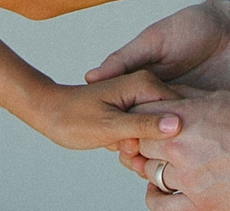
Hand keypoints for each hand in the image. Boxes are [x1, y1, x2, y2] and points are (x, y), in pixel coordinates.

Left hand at [22, 71, 184, 151]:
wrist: (50, 113)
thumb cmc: (73, 118)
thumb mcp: (109, 127)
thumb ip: (144, 126)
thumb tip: (177, 125)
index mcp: (145, 83)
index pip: (179, 111)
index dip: (167, 135)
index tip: (140, 144)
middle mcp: (146, 86)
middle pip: (168, 122)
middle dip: (149, 141)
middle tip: (121, 145)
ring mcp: (139, 99)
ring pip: (156, 131)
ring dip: (139, 144)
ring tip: (115, 144)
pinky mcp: (132, 110)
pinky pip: (143, 132)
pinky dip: (131, 143)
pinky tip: (115, 144)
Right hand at [87, 0, 229, 161]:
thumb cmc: (194, 24)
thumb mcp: (155, 39)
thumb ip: (127, 59)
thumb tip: (91, 77)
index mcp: (148, 85)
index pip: (127, 113)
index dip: (119, 129)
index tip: (112, 143)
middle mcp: (166, 101)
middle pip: (147, 132)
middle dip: (139, 148)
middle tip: (134, 158)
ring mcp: (189, 110)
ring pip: (171, 141)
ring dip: (164, 153)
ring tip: (156, 162)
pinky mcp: (212, 115)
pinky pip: (200, 137)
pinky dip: (194, 149)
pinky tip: (188, 158)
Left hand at [125, 89, 229, 210]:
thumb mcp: (219, 97)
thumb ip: (185, 99)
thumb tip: (163, 96)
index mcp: (183, 117)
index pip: (138, 117)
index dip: (137, 121)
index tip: (141, 125)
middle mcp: (180, 147)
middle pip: (139, 146)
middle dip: (144, 144)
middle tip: (154, 145)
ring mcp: (189, 178)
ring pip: (149, 173)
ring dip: (155, 168)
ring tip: (168, 165)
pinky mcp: (202, 205)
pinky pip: (161, 206)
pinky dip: (156, 198)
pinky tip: (162, 191)